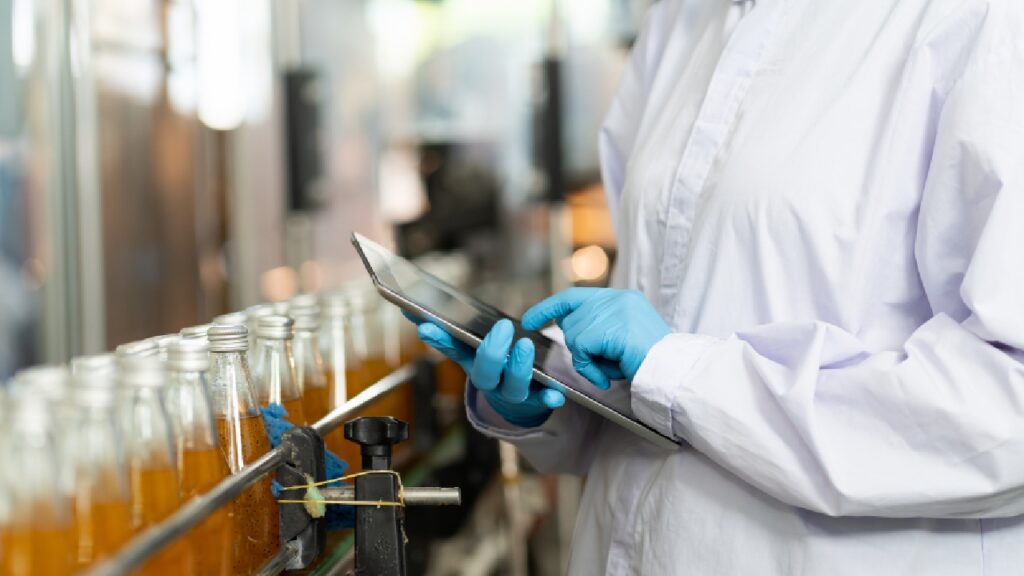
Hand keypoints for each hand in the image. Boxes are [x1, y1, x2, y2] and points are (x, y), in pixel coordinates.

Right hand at [411, 316, 564, 426]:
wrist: (513, 400)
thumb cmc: (492, 366)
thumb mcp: (470, 348)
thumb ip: (447, 332)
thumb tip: (412, 312)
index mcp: (472, 363)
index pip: (452, 349)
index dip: (439, 339)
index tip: (426, 326)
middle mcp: (489, 381)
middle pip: (484, 372)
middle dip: (492, 351)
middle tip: (502, 327)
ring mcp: (511, 392)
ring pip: (513, 386)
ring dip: (519, 368)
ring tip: (526, 346)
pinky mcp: (535, 399)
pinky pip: (542, 401)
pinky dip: (548, 398)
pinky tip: (555, 394)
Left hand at [522, 288, 669, 389]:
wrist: (673, 372)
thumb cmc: (650, 364)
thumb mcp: (623, 339)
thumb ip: (599, 329)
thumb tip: (568, 329)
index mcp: (622, 298)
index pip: (574, 296)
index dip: (548, 308)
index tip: (529, 319)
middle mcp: (617, 299)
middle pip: (572, 321)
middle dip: (579, 348)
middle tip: (604, 363)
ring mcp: (615, 311)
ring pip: (574, 336)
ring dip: (588, 360)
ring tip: (612, 368)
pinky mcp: (610, 327)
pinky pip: (580, 349)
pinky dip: (589, 368)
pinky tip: (606, 375)